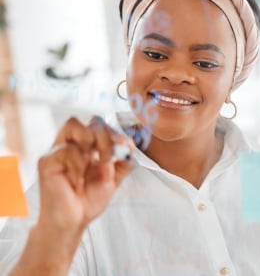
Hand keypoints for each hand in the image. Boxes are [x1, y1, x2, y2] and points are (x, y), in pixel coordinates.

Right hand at [37, 116, 133, 232]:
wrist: (73, 222)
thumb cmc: (88, 201)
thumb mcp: (113, 179)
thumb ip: (123, 162)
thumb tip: (129, 145)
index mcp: (87, 148)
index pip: (100, 125)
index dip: (115, 132)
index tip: (126, 145)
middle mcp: (72, 145)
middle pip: (88, 121)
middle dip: (105, 136)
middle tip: (109, 158)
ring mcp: (58, 152)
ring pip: (74, 125)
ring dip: (92, 143)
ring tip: (96, 163)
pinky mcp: (47, 162)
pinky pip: (66, 150)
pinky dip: (78, 165)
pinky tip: (78, 182)